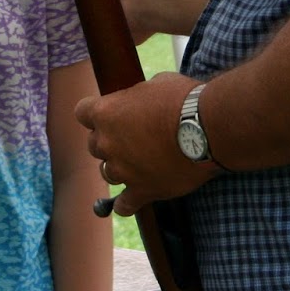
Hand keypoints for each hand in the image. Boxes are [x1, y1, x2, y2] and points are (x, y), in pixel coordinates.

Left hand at [75, 71, 214, 216]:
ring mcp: (122, 170)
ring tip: (141, 162)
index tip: (108, 113)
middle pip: (93, 145)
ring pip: (107, 173)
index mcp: (106, 112)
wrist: (208, 128)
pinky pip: (123, 205)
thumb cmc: (184, 100)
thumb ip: (138, 97)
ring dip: (119, 167)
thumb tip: (139, 103)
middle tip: (132, 137)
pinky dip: (127, 202)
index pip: (82, 112)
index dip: (95, 112)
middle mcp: (107, 142)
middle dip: (109, 140)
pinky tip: (134, 196)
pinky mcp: (141, 191)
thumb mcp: (156, 85)